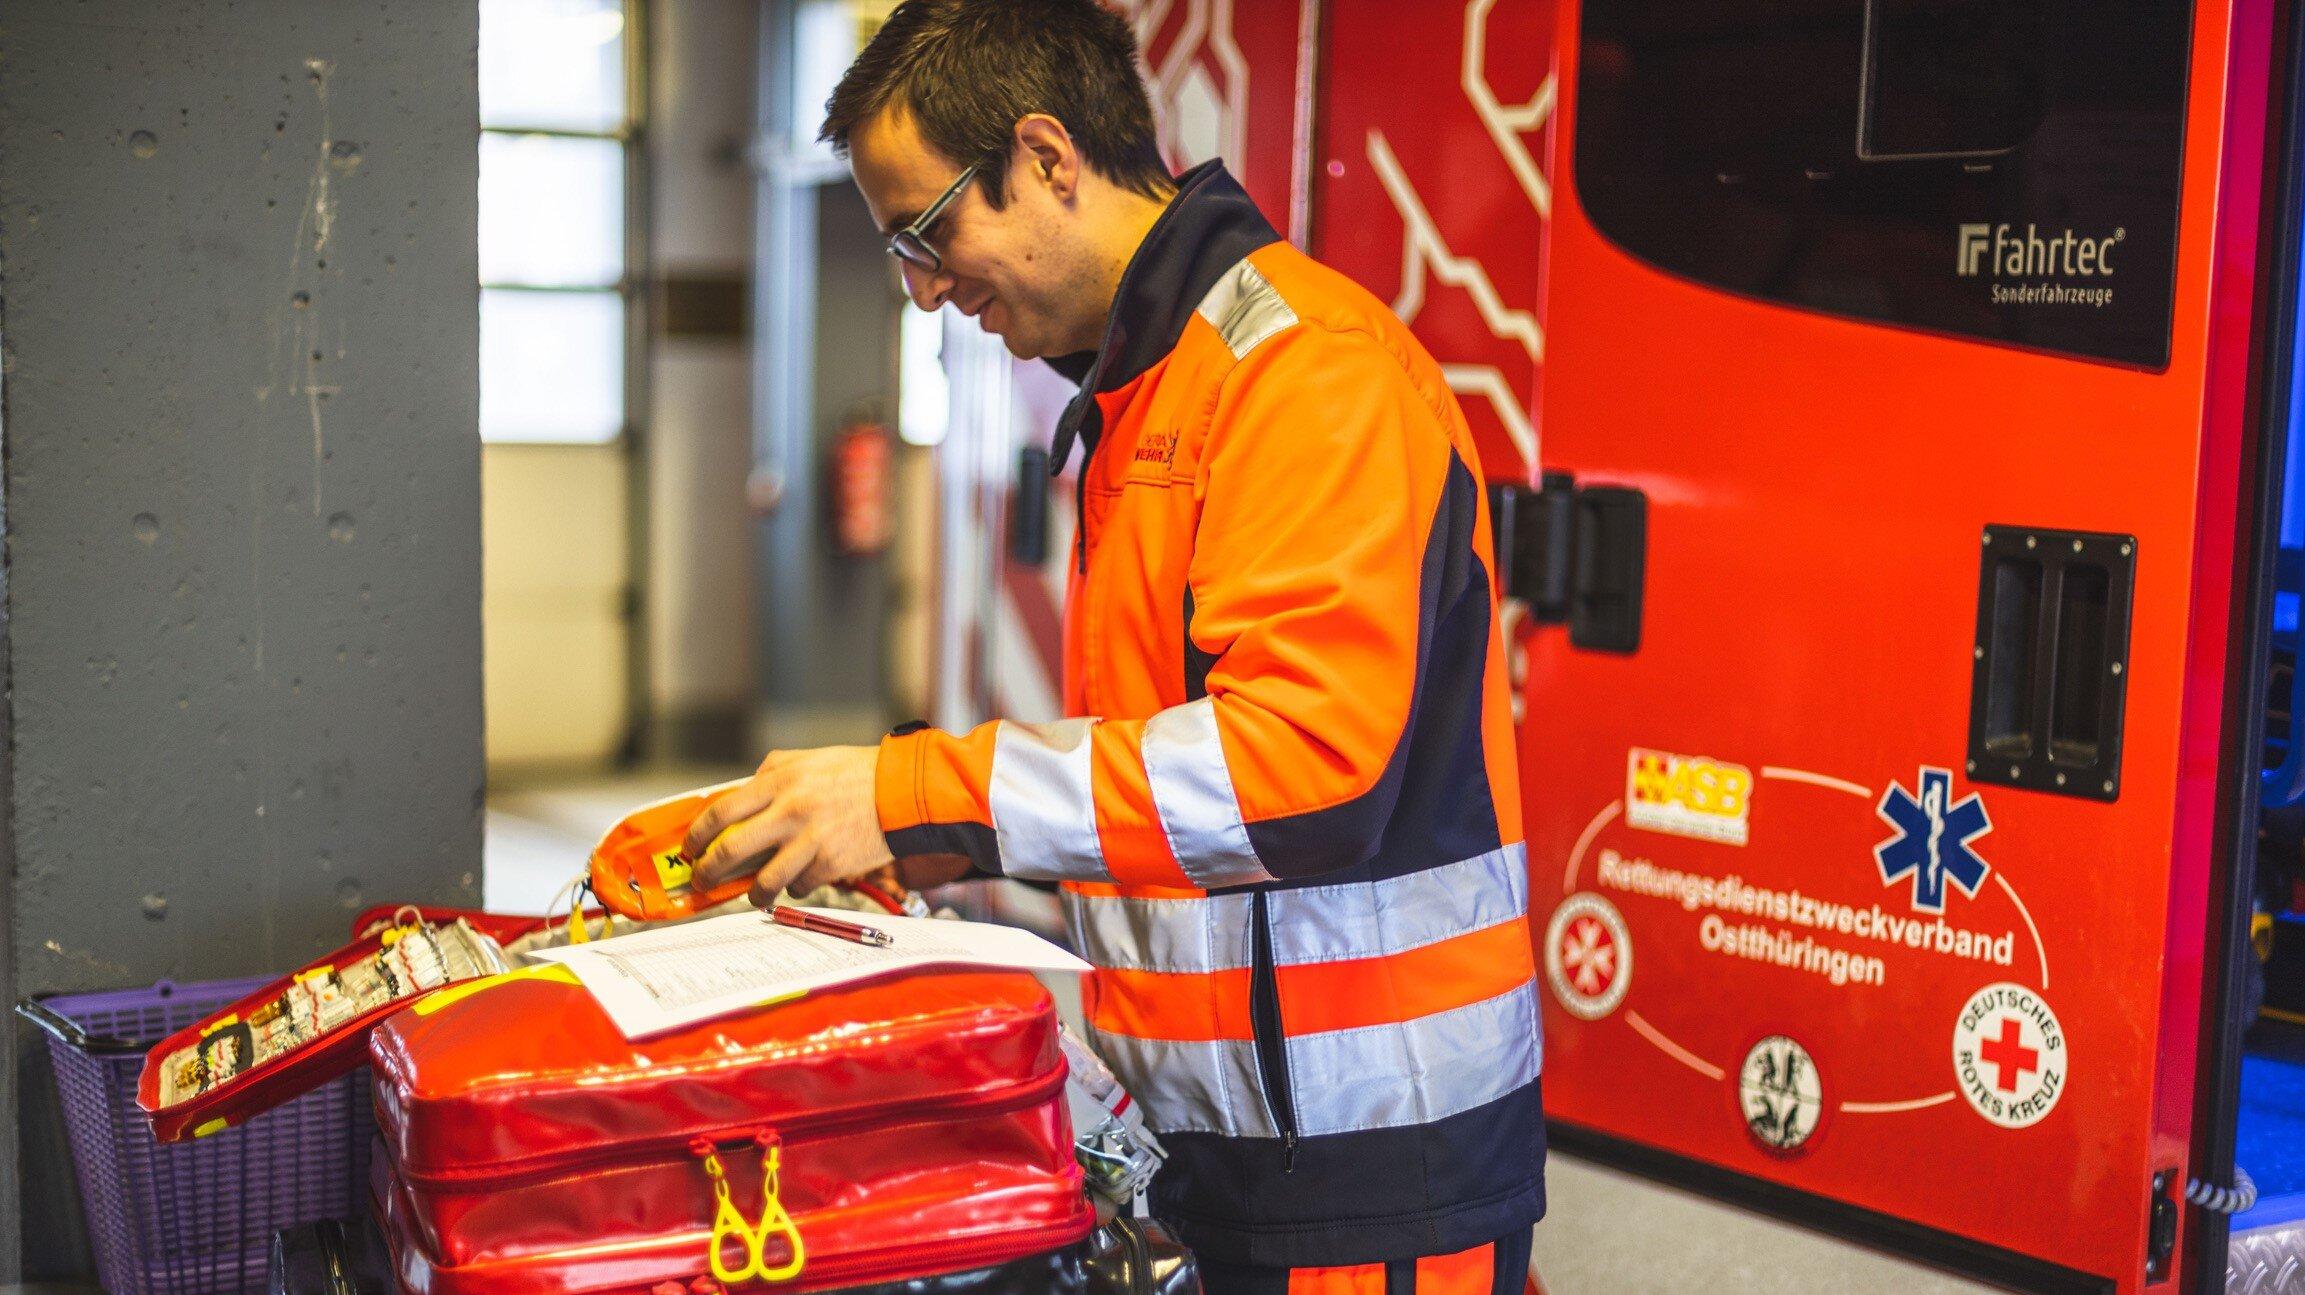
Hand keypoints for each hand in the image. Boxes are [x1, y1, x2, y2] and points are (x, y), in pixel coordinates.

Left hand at [684, 746, 895, 906]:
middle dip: (709, 873)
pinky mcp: (831, 864)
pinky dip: (795, 888)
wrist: (901, 791)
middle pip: (731, 852)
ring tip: (752, 895)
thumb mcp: (806, 760)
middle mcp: (790, 812)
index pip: (721, 813)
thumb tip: (737, 797)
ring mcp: (811, 841)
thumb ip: (769, 774)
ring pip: (764, 883)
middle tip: (703, 880)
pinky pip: (800, 887)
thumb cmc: (855, 773)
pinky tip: (800, 878)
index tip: (691, 849)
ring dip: (752, 894)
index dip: (697, 836)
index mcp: (779, 782)